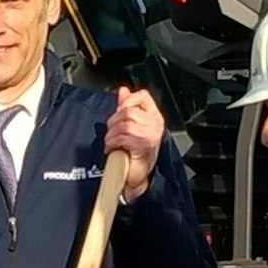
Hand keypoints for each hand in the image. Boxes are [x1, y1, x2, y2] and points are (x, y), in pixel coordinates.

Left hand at [105, 86, 163, 201]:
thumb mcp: (130, 126)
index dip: (126, 102)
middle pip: (128, 111)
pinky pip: (123, 137)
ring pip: (124, 124)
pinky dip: (112, 143)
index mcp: (153, 116)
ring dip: (112, 136)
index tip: (118, 115)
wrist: (136, 177)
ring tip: (112, 144)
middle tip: (112, 135)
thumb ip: (127, 107)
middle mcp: (155, 123)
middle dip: (113, 123)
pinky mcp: (144, 145)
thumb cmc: (133, 154)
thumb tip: (122, 90)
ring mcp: (151, 134)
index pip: (142, 96)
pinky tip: (113, 150)